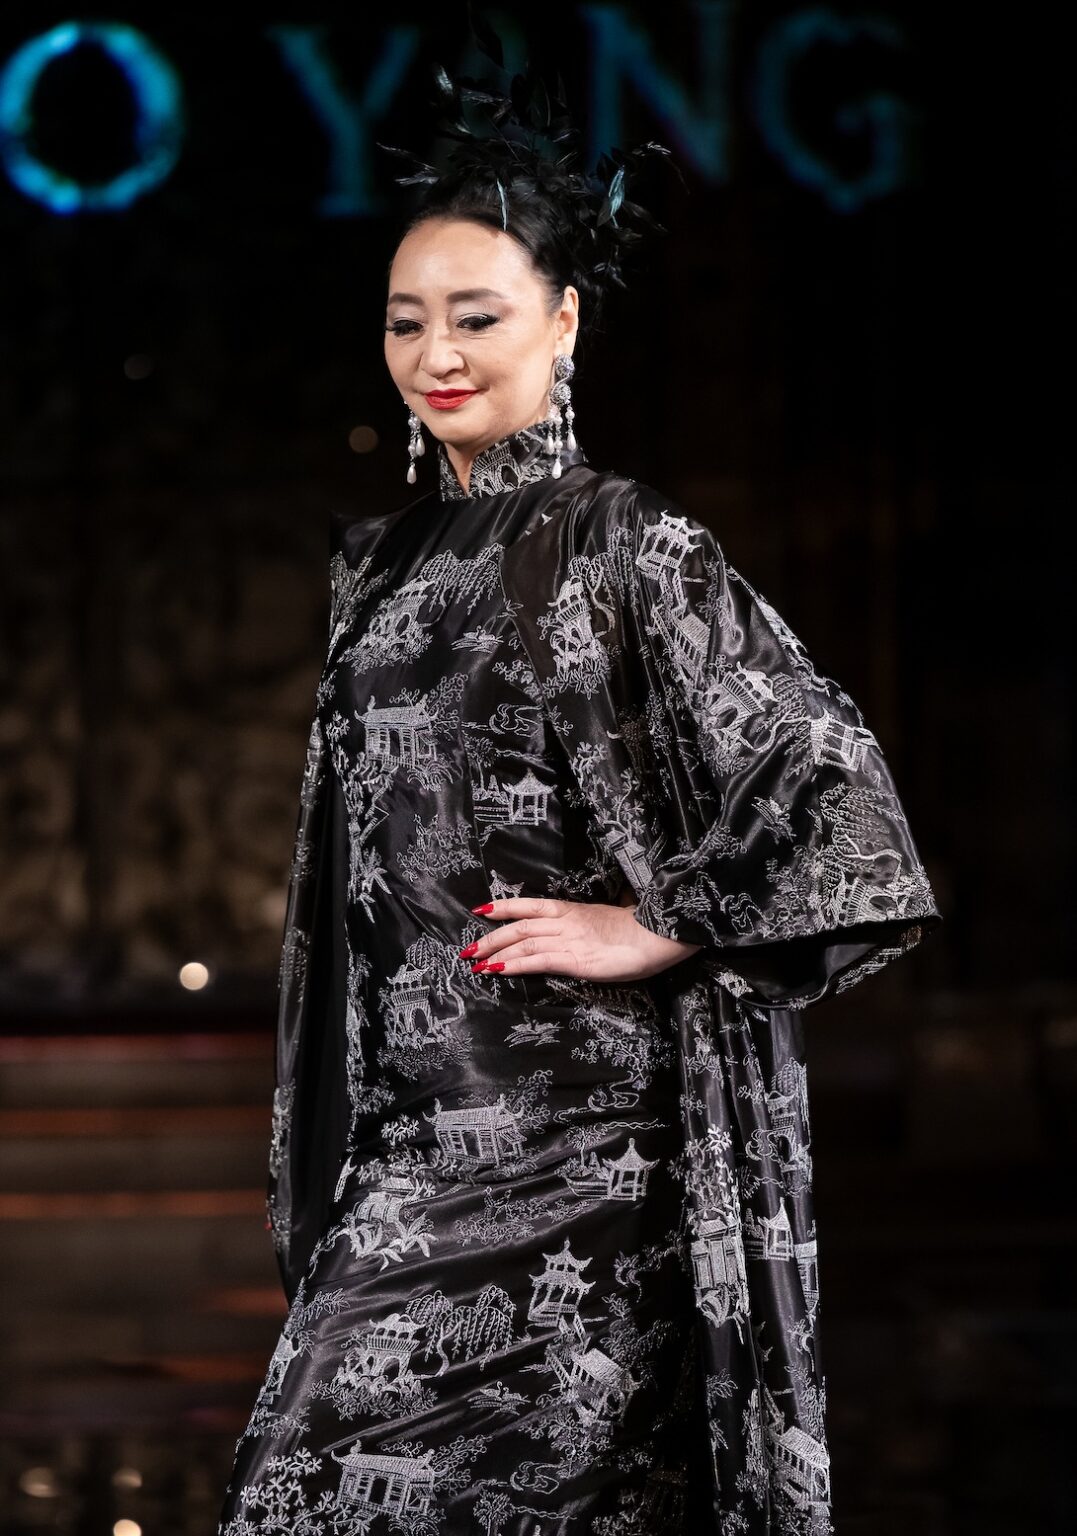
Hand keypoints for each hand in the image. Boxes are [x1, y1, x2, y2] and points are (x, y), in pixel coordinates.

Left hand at [460, 892, 701, 984]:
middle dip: (489, 937)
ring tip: (474, 963)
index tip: (481, 909)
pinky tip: (498, 970)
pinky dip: (514, 964)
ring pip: (522, 942)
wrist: (659, 933)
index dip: (503, 906)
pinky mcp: (575, 960)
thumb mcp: (606, 920)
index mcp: (573, 909)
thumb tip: (579, 928)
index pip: (529, 905)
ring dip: (494, 953)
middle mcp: (565, 921)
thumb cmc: (640, 928)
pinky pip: (537, 960)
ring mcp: (569, 939)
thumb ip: (586, 924)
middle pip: (518, 926)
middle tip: (467, 949)